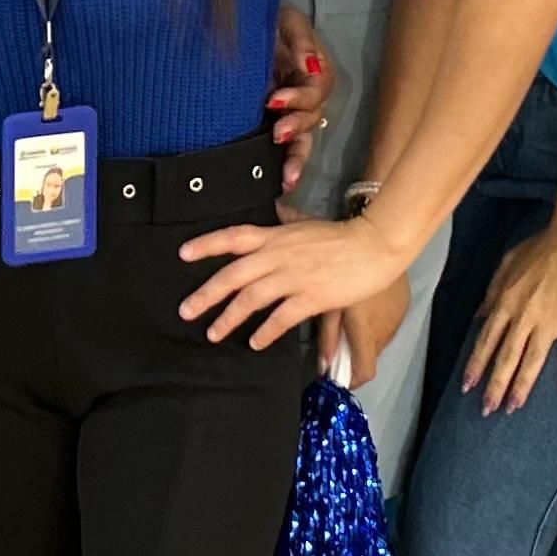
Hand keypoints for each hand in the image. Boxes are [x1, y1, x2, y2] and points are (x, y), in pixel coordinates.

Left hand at [177, 214, 412, 349]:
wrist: (374, 245)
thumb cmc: (341, 235)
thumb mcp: (305, 225)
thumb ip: (285, 225)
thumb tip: (275, 213)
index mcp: (276, 236)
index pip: (234, 236)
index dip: (207, 244)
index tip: (182, 254)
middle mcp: (279, 255)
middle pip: (234, 274)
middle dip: (206, 293)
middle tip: (185, 311)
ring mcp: (294, 276)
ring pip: (251, 298)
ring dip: (229, 318)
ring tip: (213, 333)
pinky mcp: (312, 296)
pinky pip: (281, 317)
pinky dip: (265, 331)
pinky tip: (255, 342)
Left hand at [266, 2, 333, 193]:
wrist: (236, 27)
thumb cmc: (265, 21)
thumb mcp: (286, 20)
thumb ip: (300, 39)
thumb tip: (310, 65)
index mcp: (311, 70)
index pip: (316, 89)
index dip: (299, 97)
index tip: (274, 100)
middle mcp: (305, 95)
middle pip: (311, 118)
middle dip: (296, 129)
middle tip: (277, 134)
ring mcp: (289, 113)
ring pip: (302, 140)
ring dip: (295, 159)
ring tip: (286, 179)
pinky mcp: (271, 125)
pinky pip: (285, 149)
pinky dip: (285, 167)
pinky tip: (281, 185)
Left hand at [320, 260, 413, 389]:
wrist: (379, 243)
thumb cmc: (345, 270)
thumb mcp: (329, 304)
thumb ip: (327, 337)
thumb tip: (323, 364)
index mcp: (365, 333)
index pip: (364, 372)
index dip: (351, 381)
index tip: (339, 379)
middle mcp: (384, 331)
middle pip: (369, 357)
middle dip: (353, 356)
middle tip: (338, 344)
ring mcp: (396, 319)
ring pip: (378, 341)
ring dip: (364, 339)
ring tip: (350, 322)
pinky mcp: (402, 307)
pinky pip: (387, 325)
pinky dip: (375, 325)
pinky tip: (364, 309)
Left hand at [460, 207, 556, 414]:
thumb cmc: (541, 246)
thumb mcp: (506, 264)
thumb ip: (491, 293)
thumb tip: (479, 317)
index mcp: (505, 302)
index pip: (486, 341)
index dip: (476, 365)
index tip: (467, 386)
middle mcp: (523, 316)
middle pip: (505, 357)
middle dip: (494, 385)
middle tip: (487, 409)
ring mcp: (549, 321)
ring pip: (532, 361)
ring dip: (522, 386)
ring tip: (513, 407)